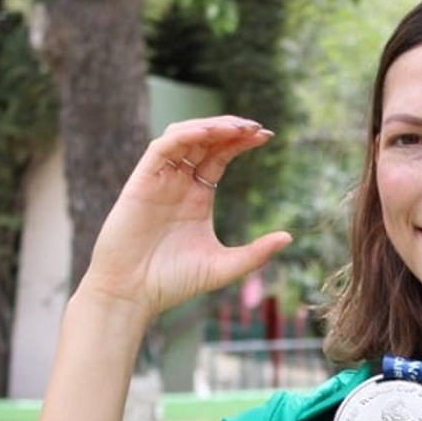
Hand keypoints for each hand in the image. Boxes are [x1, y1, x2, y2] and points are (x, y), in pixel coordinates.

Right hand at [76, 116, 292, 317]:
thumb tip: (289, 237)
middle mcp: (178, 183)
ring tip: (237, 127)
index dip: (241, 142)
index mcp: (197, 197)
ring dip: (210, 126)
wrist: (132, 294)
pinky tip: (208, 134)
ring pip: (183, 136)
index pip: (220, 156)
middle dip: (231, 129)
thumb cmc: (172, 282)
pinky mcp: (141, 182)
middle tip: (257, 127)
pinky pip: (162, 147)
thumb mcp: (224, 266)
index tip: (267, 136)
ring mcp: (159, 180)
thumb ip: (256, 253)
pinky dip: (184, 135)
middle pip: (205, 141)